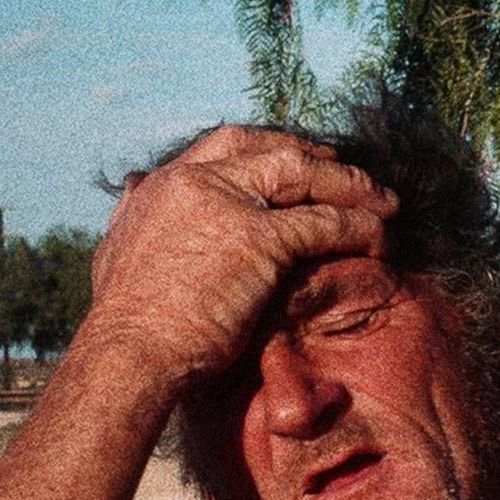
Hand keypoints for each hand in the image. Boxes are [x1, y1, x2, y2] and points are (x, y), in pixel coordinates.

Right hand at [87, 127, 397, 384]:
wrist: (129, 353)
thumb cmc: (125, 327)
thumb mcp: (116, 255)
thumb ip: (133, 220)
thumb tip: (133, 195)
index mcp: (160, 186)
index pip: (222, 146)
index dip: (263, 149)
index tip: (290, 159)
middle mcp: (192, 181)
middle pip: (266, 148)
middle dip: (312, 156)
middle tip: (346, 170)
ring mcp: (226, 204)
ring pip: (302, 175)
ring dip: (349, 185)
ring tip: (384, 201)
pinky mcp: (257, 238)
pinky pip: (322, 223)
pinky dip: (357, 226)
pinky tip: (381, 237)